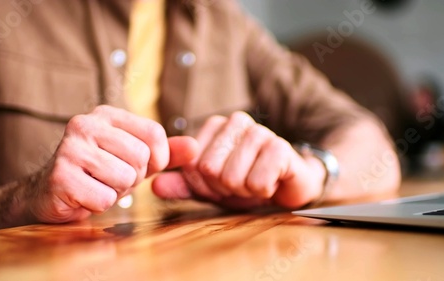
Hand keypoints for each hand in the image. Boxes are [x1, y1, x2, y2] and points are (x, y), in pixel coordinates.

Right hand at [26, 105, 197, 222]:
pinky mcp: (60, 176)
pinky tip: (84, 196)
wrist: (52, 194)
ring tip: (98, 185)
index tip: (138, 166)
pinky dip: (99, 205)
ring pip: (124, 178)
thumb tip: (196, 147)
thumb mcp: (136, 158)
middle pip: (141, 157)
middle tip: (111, 178)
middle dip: (133, 177)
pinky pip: (104, 198)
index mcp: (107, 115)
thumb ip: (166, 152)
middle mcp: (86, 124)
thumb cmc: (99, 174)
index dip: (156, 160)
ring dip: (116, 192)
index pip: (154, 134)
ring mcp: (70, 148)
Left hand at [152, 111, 325, 208]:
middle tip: (240, 185)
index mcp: (215, 126)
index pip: (191, 165)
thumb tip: (155, 185)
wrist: (288, 186)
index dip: (204, 185)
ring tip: (255, 183)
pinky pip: (256, 182)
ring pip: (231, 177)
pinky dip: (262, 191)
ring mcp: (259, 131)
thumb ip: (183, 184)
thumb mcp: (210, 186)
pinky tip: (271, 183)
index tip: (221, 183)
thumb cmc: (247, 182)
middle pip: (209, 170)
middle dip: (223, 189)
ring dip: (243, 191)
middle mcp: (236, 122)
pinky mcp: (280, 147)